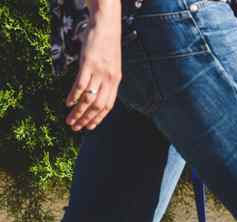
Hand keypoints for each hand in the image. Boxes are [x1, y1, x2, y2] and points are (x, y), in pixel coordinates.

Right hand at [65, 15, 121, 131]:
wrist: (106, 26)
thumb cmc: (106, 45)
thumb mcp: (111, 65)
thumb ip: (106, 79)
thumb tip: (98, 93)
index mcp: (116, 81)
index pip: (108, 105)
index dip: (99, 118)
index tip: (89, 127)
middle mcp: (109, 79)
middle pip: (98, 106)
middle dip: (87, 119)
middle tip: (75, 128)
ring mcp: (99, 72)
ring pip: (89, 98)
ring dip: (78, 112)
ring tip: (69, 120)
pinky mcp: (89, 63)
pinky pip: (81, 84)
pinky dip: (74, 96)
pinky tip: (68, 103)